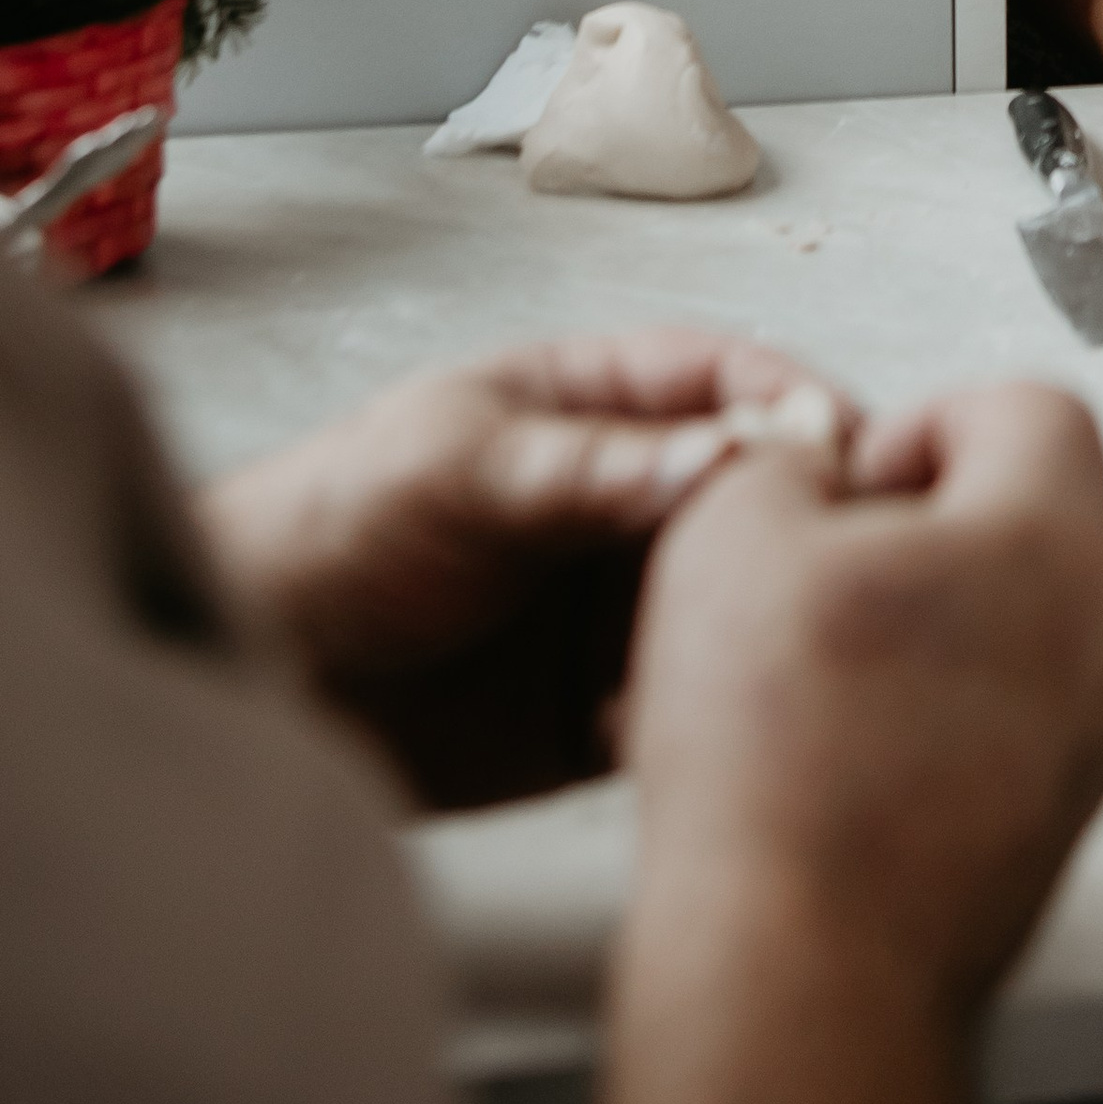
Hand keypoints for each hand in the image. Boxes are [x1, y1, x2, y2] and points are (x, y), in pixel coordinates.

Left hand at [201, 328, 853, 809]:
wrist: (252, 673)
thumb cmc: (330, 529)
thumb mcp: (455, 470)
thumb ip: (587, 468)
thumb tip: (732, 450)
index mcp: (595, 401)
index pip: (723, 379)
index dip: (791, 402)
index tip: (849, 441)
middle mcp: (628, 494)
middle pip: (753, 491)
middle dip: (798, 518)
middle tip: (835, 558)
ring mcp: (622, 597)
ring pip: (739, 596)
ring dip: (753, 622)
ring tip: (747, 654)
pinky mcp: (608, 702)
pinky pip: (692, 698)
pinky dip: (706, 711)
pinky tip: (675, 724)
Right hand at [616, 382, 1102, 1015]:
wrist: (796, 969)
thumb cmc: (778, 762)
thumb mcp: (735, 526)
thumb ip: (787, 457)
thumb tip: (811, 467)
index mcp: (1055, 542)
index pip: (1036, 410)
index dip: (928, 420)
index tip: (857, 480)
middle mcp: (1102, 639)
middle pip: (1030, 521)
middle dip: (918, 530)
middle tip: (823, 574)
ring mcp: (1089, 744)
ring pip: (1012, 628)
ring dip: (918, 629)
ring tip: (809, 675)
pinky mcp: (1049, 828)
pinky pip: (1000, 726)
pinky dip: (925, 719)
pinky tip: (830, 755)